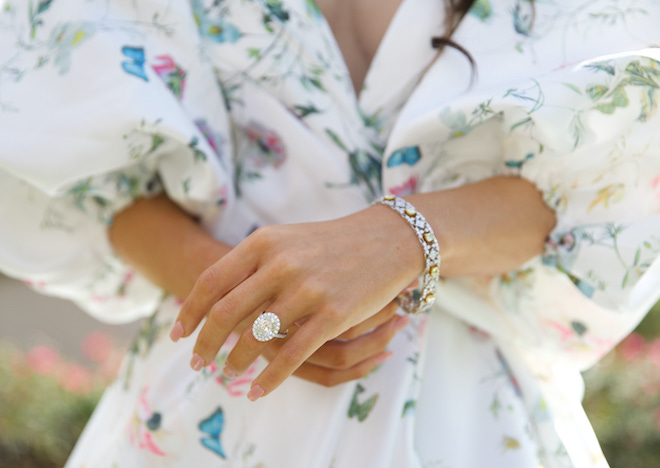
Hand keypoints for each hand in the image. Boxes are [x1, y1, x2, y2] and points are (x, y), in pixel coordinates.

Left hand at [171, 204, 423, 399]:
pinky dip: (269, 378)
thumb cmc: (331, 242)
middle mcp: (280, 264)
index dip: (190, 312)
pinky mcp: (333, 314)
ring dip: (235, 362)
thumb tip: (216, 297)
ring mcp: (307, 290)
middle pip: (225, 313)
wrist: (386, 239)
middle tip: (197, 362)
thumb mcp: (286, 239)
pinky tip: (257, 391)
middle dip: (205, 344)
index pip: (211, 282)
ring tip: (226, 374)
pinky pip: (292, 355)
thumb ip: (252, 262)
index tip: (179, 335)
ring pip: (256, 337)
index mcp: (263, 242)